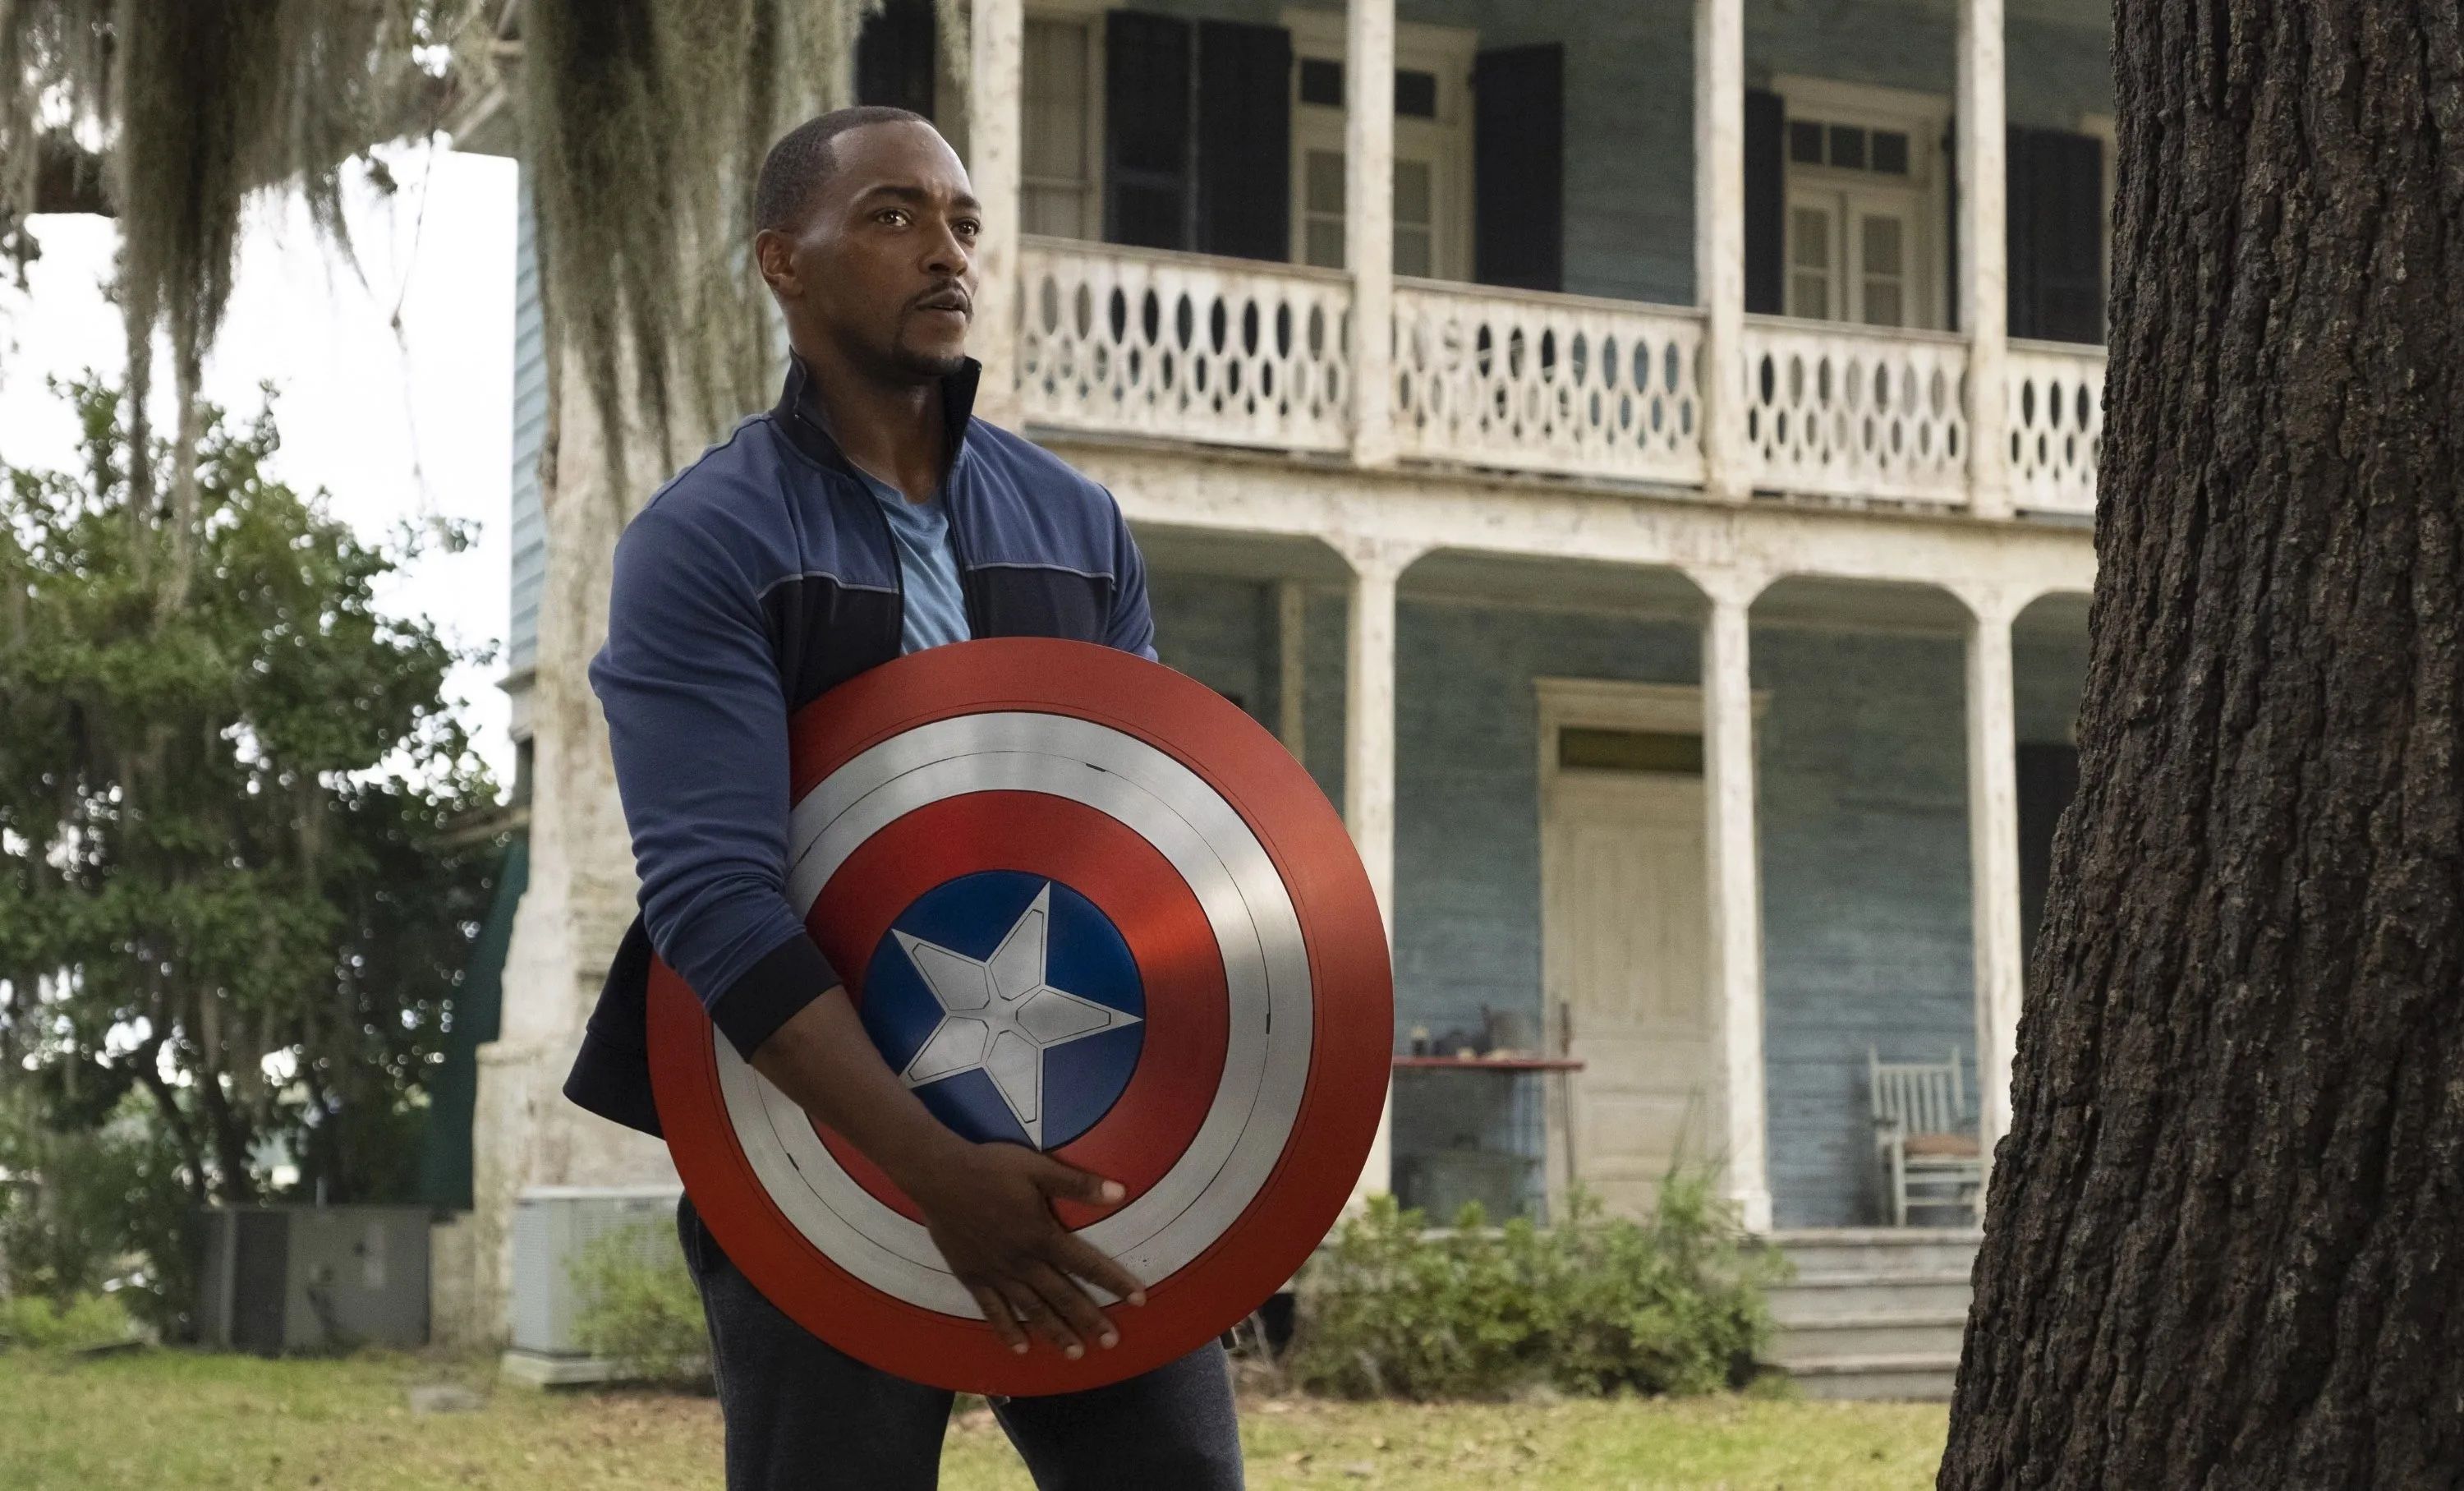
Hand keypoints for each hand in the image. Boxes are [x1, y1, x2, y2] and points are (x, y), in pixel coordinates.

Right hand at [906, 1141, 1149, 1358]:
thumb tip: (1120, 1192)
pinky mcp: (973, 1277)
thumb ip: (1078, 1184)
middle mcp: (1023, 1261)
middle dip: (1089, 1319)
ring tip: (1075, 1354)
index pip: (1087, 1263)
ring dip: (1055, 1332)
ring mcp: (997, 1273)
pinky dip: (1007, 1330)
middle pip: (1063, 1295)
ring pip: (1031, 1309)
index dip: (1114, 1281)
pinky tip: (1021, 1349)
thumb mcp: (1038, 1168)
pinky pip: (993, 1310)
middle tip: (1111, 1342)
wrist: (939, 1177)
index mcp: (1043, 1235)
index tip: (1139, 1299)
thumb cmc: (991, 1169)